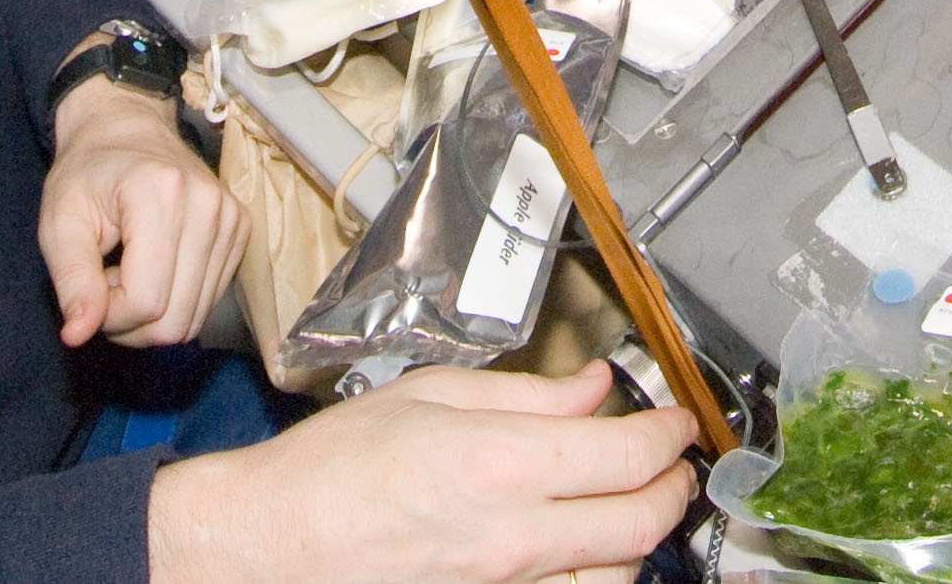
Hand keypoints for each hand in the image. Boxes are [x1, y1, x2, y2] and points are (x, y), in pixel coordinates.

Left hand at [37, 79, 243, 349]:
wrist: (126, 129)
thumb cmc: (87, 173)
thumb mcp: (59, 223)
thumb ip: (70, 279)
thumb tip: (78, 335)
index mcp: (162, 195)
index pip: (146, 301)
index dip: (109, 314)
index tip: (90, 286)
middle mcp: (209, 206)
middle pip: (176, 320)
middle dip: (131, 322)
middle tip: (106, 284)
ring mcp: (232, 219)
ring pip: (194, 319)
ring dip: (153, 314)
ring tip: (128, 272)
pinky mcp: (241, 231)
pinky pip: (208, 302)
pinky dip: (176, 301)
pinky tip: (153, 269)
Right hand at [148, 361, 698, 583]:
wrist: (273, 545)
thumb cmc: (331, 471)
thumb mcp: (427, 396)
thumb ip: (525, 395)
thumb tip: (592, 387)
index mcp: (498, 463)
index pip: (625, 454)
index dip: (669, 434)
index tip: (676, 420)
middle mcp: (512, 536)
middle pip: (640, 523)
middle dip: (676, 489)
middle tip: (677, 464)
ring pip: (616, 575)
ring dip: (640, 537)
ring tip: (635, 503)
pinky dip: (594, 574)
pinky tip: (586, 549)